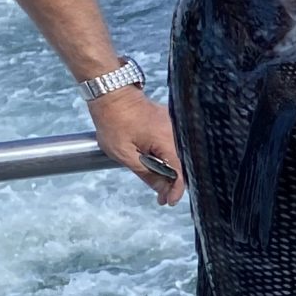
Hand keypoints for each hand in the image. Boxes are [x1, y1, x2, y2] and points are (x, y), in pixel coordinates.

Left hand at [89, 88, 184, 205]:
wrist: (111, 93)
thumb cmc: (114, 120)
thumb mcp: (124, 153)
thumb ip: (145, 173)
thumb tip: (160, 189)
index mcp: (167, 141)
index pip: (181, 172)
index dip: (176, 190)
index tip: (168, 201)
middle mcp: (177, 133)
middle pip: (183, 164)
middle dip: (173, 183)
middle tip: (161, 195)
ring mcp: (175, 126)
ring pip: (179, 155)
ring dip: (170, 170)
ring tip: (158, 182)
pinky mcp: (170, 122)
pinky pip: (175, 144)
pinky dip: (168, 157)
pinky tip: (158, 164)